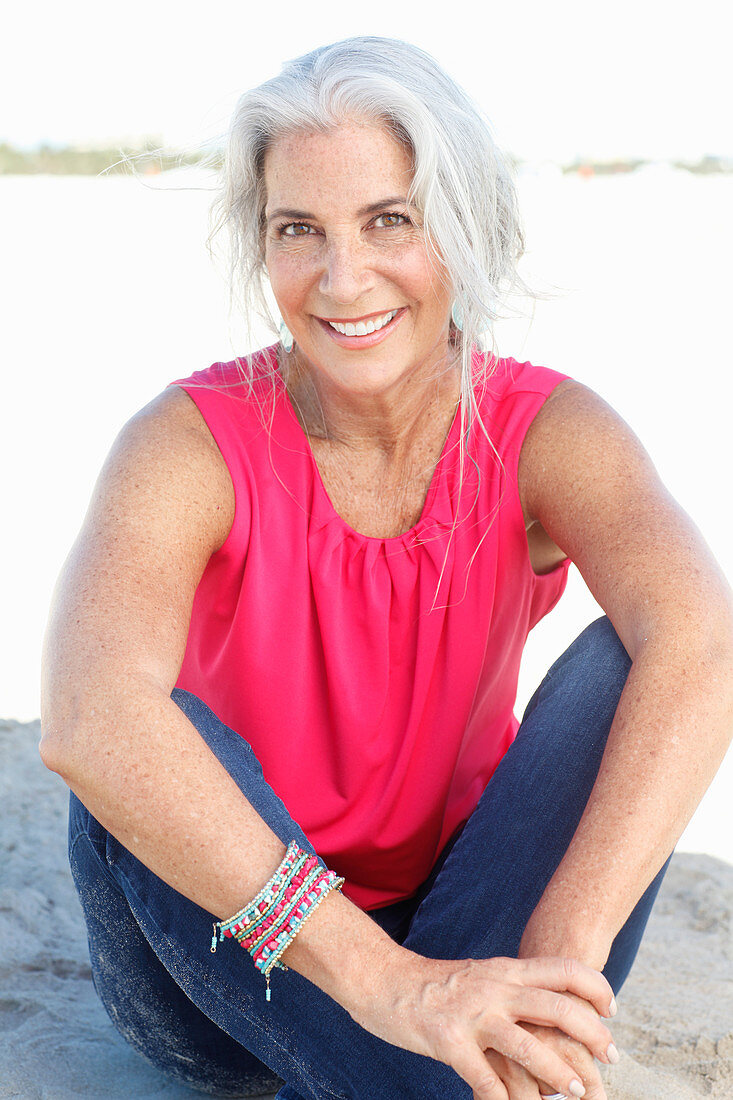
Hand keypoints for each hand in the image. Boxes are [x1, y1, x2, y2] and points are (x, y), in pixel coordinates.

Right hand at [351, 952, 616, 1099]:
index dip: (594, 988)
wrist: (380, 978)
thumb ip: (510, 989)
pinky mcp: (448, 1040)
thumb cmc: (432, 985)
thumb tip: (547, 1010)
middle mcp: (494, 987)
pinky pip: (484, 1080)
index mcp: (505, 970)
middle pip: (556, 1007)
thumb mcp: (480, 976)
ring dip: (557, 1072)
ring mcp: (472, 1014)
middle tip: (610, 1057)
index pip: (562, 969)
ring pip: (528, 1045)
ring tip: (574, 1092)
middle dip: (591, 1034)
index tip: (611, 1012)